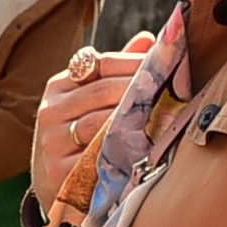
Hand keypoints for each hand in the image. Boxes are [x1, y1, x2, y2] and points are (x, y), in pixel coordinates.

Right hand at [29, 34, 151, 210]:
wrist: (56, 188)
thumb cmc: (81, 137)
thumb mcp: (89, 102)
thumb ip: (116, 71)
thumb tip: (149, 38)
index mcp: (59, 86)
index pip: (100, 63)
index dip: (136, 62)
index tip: (166, 65)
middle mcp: (51, 110)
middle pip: (104, 91)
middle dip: (142, 89)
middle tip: (176, 90)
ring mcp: (52, 141)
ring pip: (102, 123)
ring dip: (137, 120)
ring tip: (168, 117)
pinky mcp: (59, 173)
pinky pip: (98, 158)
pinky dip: (124, 152)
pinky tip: (146, 149)